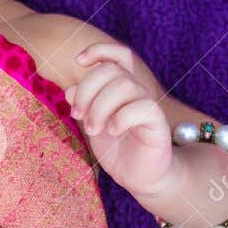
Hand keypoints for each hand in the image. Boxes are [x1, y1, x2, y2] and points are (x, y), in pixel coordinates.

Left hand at [65, 42, 173, 194]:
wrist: (139, 178)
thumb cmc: (117, 150)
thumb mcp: (92, 125)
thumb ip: (82, 106)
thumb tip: (69, 89)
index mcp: (121, 89)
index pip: (117, 55)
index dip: (99, 50)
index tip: (79, 61)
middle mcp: (136, 92)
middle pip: (112, 70)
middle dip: (87, 90)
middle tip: (78, 115)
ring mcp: (148, 106)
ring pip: (125, 85)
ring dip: (100, 107)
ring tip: (93, 129)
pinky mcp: (157, 123)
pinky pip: (142, 106)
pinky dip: (121, 117)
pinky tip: (113, 131)